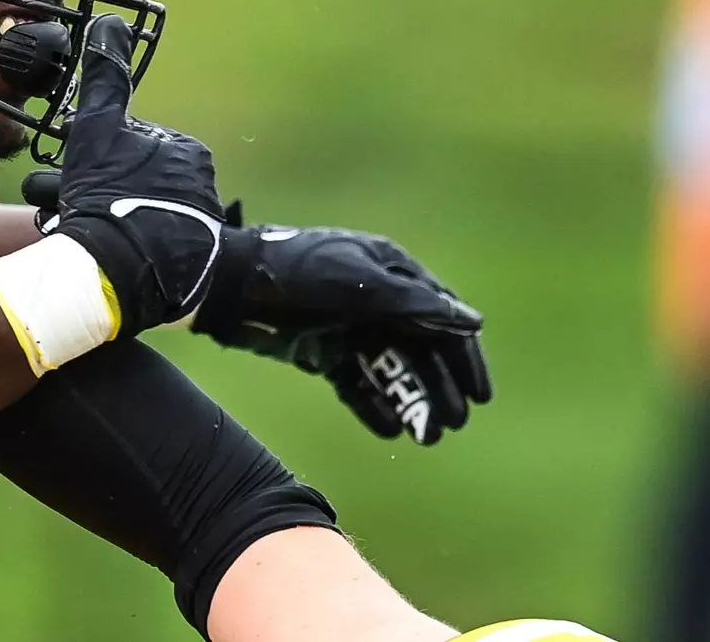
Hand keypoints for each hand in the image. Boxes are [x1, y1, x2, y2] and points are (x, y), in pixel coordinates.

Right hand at [30, 15, 225, 333]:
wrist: (122, 268)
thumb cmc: (110, 192)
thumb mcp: (99, 126)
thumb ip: (106, 75)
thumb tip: (112, 22)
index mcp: (189, 153)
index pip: (135, 146)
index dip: (98, 158)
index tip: (77, 174)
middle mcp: (204, 189)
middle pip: (137, 182)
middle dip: (101, 192)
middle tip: (70, 208)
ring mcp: (200, 230)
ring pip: (141, 215)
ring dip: (109, 221)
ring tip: (77, 234)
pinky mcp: (193, 268)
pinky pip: (151, 249)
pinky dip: (127, 248)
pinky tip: (102, 255)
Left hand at [193, 208, 491, 445]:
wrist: (228, 286)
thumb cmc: (295, 276)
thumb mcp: (357, 285)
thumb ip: (414, 304)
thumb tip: (472, 321)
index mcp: (390, 272)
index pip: (442, 317)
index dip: (464, 357)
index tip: (481, 397)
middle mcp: (375, 299)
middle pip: (420, 348)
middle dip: (439, 387)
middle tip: (452, 425)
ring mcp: (348, 325)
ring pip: (390, 369)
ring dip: (411, 401)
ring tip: (427, 437)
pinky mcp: (322, 349)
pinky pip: (357, 382)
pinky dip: (374, 404)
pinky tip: (390, 430)